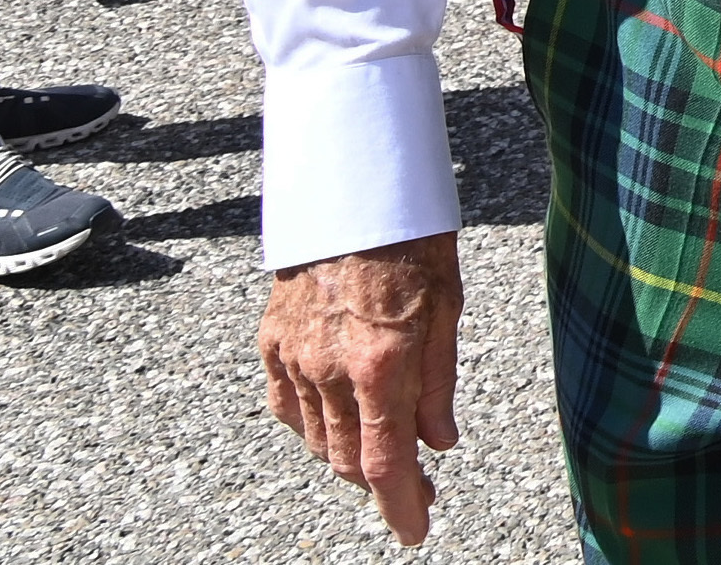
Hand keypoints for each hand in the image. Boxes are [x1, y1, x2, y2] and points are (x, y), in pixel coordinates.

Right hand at [258, 231, 464, 545]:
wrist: (350, 191)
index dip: (402, 506)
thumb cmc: (412, 240)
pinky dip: (314, 427)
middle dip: (384, 485)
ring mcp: (294, 358)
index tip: (417, 529)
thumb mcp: (449, 307)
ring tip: (385, 453)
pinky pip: (288, 407)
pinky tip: (339, 423)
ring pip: (317, 439)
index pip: (386, 463)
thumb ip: (439, 382)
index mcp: (381, 363)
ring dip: (349, 458)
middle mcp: (330, 369)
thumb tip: (438, 445)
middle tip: (418, 488)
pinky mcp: (271, 343)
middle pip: (348, 459)